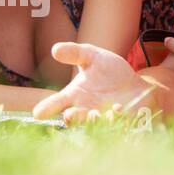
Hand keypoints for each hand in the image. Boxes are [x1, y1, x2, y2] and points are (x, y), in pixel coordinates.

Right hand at [32, 42, 154, 124]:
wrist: (135, 83)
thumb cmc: (109, 70)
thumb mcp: (92, 56)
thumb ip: (75, 53)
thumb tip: (55, 49)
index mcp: (74, 96)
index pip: (57, 103)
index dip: (47, 108)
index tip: (38, 113)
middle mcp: (85, 110)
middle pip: (73, 118)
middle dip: (72, 117)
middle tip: (69, 114)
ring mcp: (102, 118)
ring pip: (94, 124)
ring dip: (93, 120)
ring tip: (94, 113)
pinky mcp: (120, 122)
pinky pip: (116, 125)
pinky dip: (115, 119)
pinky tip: (118, 109)